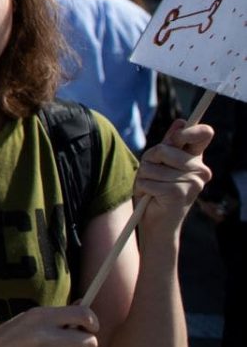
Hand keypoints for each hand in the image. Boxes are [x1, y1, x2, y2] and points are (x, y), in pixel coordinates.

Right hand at [0, 305, 99, 346]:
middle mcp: (45, 336)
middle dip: (86, 342)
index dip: (93, 321)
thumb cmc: (15, 333)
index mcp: (42, 316)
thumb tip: (83, 305)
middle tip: (75, 342)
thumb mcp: (32, 317)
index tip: (91, 326)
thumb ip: (58, 314)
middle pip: (89, 341)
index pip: (82, 315)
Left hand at [134, 118, 213, 239]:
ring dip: (144, 177)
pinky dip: (143, 188)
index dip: (188, 130)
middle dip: (149, 161)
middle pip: (162, 149)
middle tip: (153, 176)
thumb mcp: (160, 164)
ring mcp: (191, 183)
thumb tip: (181, 121)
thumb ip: (169, 144)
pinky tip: (151, 197)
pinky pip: (148, 180)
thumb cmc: (157, 191)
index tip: (179, 133)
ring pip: (151, 166)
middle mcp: (200, 171)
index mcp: (197, 161)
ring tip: (152, 189)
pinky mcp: (178, 193)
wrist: (157, 224)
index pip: (203, 134)